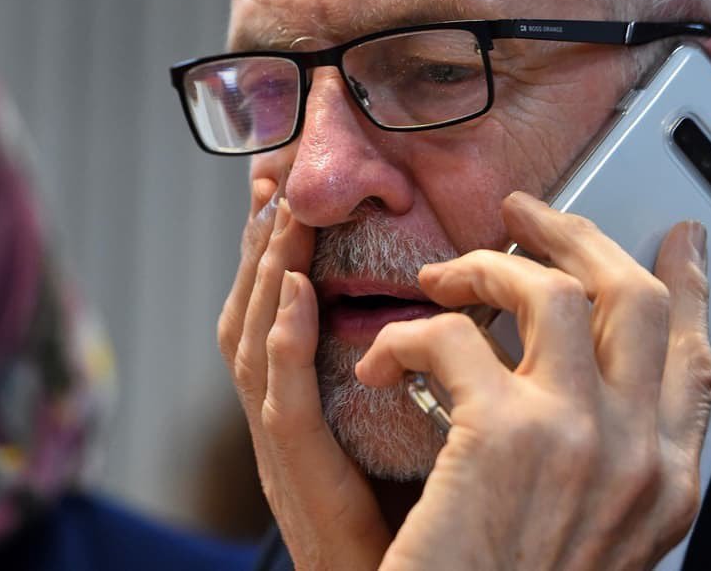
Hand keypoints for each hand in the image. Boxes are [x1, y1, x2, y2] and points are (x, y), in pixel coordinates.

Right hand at [218, 179, 389, 569]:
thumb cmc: (407, 533)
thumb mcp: (405, 438)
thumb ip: (415, 378)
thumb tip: (457, 317)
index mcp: (303, 409)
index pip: (277, 311)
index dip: (275, 250)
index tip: (285, 191)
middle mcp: (281, 420)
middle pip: (252, 313)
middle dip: (259, 241)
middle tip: (271, 178)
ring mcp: (282, 451)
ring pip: (254, 344)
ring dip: (267, 271)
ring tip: (282, 214)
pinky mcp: (301, 482)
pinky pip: (285, 404)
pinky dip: (285, 345)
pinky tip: (292, 296)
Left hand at [357, 191, 710, 569]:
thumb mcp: (588, 530)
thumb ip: (607, 456)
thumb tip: (594, 379)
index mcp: (662, 479)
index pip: (693, 354)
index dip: (686, 286)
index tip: (675, 241)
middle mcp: (636, 454)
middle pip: (630, 296)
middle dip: (575, 237)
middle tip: (526, 217)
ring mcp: (577, 438)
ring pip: (548, 291)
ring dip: (483, 268)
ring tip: (440, 281)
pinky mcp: (503, 435)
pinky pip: (451, 335)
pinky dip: (405, 334)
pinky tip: (381, 361)